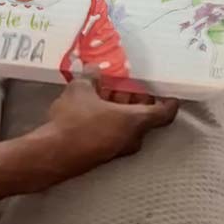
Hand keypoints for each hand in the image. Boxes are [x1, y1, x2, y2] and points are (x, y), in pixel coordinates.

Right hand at [33, 75, 177, 186]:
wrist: (54, 153)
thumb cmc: (75, 119)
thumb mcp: (81, 89)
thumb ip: (91, 77)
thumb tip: (94, 68)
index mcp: (135, 120)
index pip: (164, 113)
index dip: (169, 101)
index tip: (169, 93)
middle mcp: (133, 138)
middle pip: (144, 116)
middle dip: (137, 99)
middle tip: (124, 85)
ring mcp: (118, 149)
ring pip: (128, 125)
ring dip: (121, 109)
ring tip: (104, 93)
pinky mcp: (104, 155)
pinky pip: (115, 133)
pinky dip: (110, 120)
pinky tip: (92, 109)